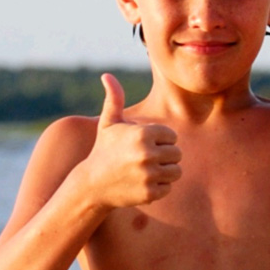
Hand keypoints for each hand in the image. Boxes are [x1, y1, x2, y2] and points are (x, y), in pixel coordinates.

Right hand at [85, 73, 181, 208]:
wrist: (92, 185)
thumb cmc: (103, 150)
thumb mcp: (108, 124)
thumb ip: (114, 99)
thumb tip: (106, 75)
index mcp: (143, 133)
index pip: (172, 136)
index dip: (160, 141)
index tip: (144, 145)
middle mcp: (147, 153)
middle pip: (177, 154)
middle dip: (164, 156)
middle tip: (146, 160)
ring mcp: (149, 174)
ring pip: (176, 172)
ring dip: (164, 172)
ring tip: (146, 171)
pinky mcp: (150, 193)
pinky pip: (168, 187)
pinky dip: (159, 187)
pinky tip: (142, 183)